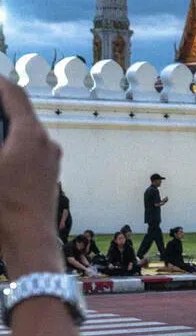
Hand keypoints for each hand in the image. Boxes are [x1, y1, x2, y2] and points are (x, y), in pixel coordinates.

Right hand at [0, 80, 64, 277]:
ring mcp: (51, 159)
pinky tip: (0, 146)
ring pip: (27, 130)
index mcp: (31, 135)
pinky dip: (12, 140)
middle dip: (1, 102)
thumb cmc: (2, 205)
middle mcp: (47, 142)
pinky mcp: (48, 174)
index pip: (14, 95)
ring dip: (7, 122)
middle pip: (22, 111)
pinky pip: (29, 147)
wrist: (29, 240)